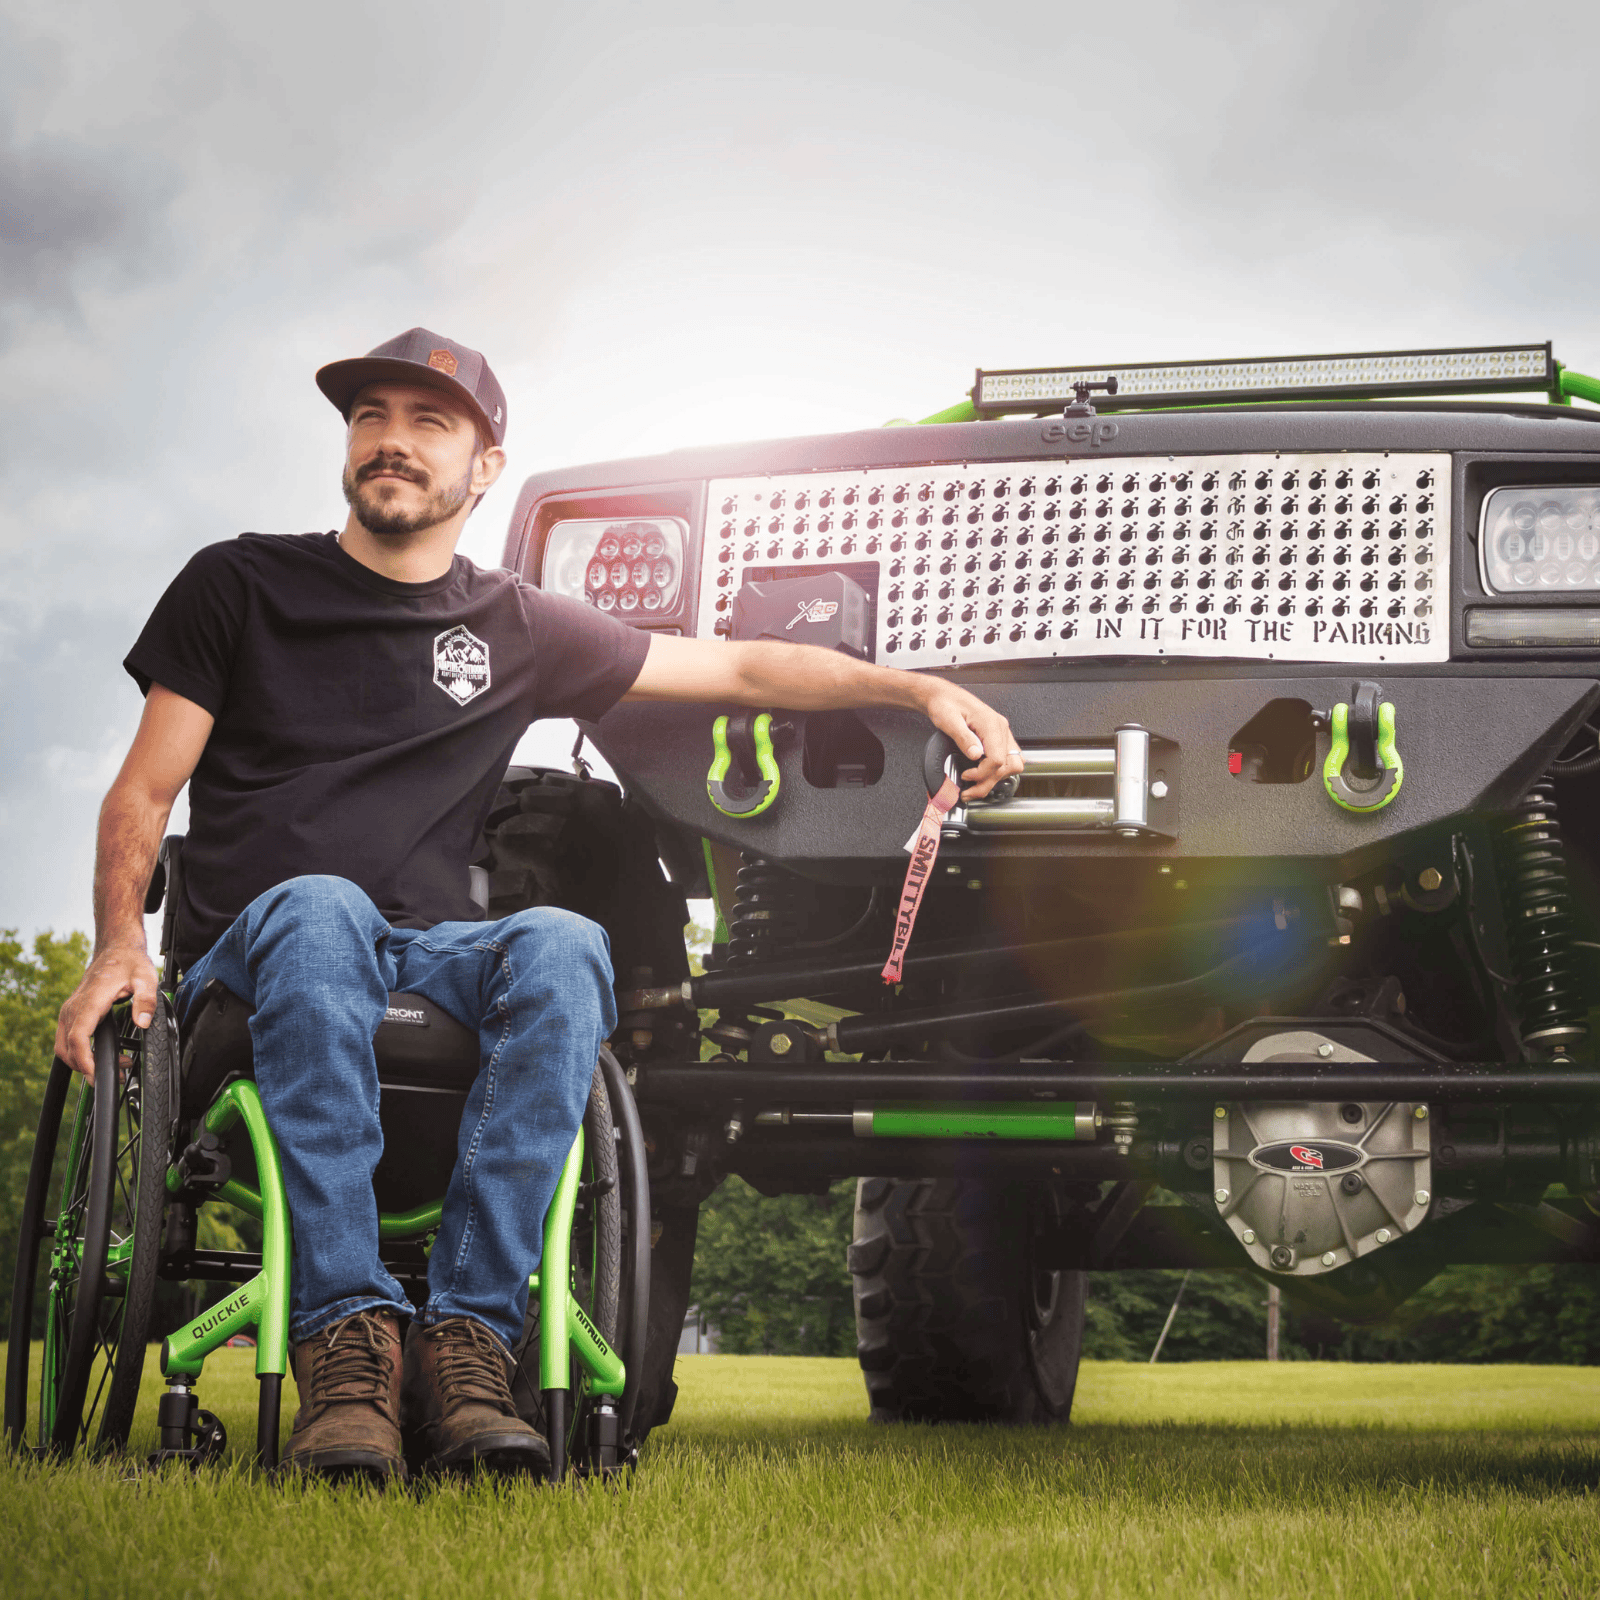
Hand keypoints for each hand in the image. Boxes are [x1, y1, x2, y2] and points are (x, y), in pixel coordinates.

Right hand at [55, 942, 157, 1082]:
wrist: (116, 949)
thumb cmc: (130, 962)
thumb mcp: (146, 978)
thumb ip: (146, 1001)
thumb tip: (143, 1023)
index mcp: (89, 1002)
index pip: (77, 1039)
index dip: (85, 1061)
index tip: (98, 1074)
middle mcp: (73, 1008)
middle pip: (66, 1048)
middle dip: (86, 1068)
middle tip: (116, 1074)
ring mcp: (70, 1011)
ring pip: (63, 1046)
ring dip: (82, 1062)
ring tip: (112, 1067)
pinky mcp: (72, 1013)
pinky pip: (67, 1039)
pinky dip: (79, 1052)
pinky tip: (100, 1056)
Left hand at [922, 685, 1022, 799]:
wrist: (943, 696)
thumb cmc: (945, 704)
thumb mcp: (949, 720)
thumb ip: (963, 738)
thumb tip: (975, 755)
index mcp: (991, 723)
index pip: (997, 758)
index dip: (982, 773)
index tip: (966, 776)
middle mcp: (1000, 728)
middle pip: (1008, 765)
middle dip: (989, 781)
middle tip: (970, 790)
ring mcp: (1001, 733)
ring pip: (1012, 764)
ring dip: (996, 778)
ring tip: (976, 786)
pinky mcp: (997, 737)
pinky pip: (1007, 758)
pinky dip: (998, 771)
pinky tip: (983, 774)